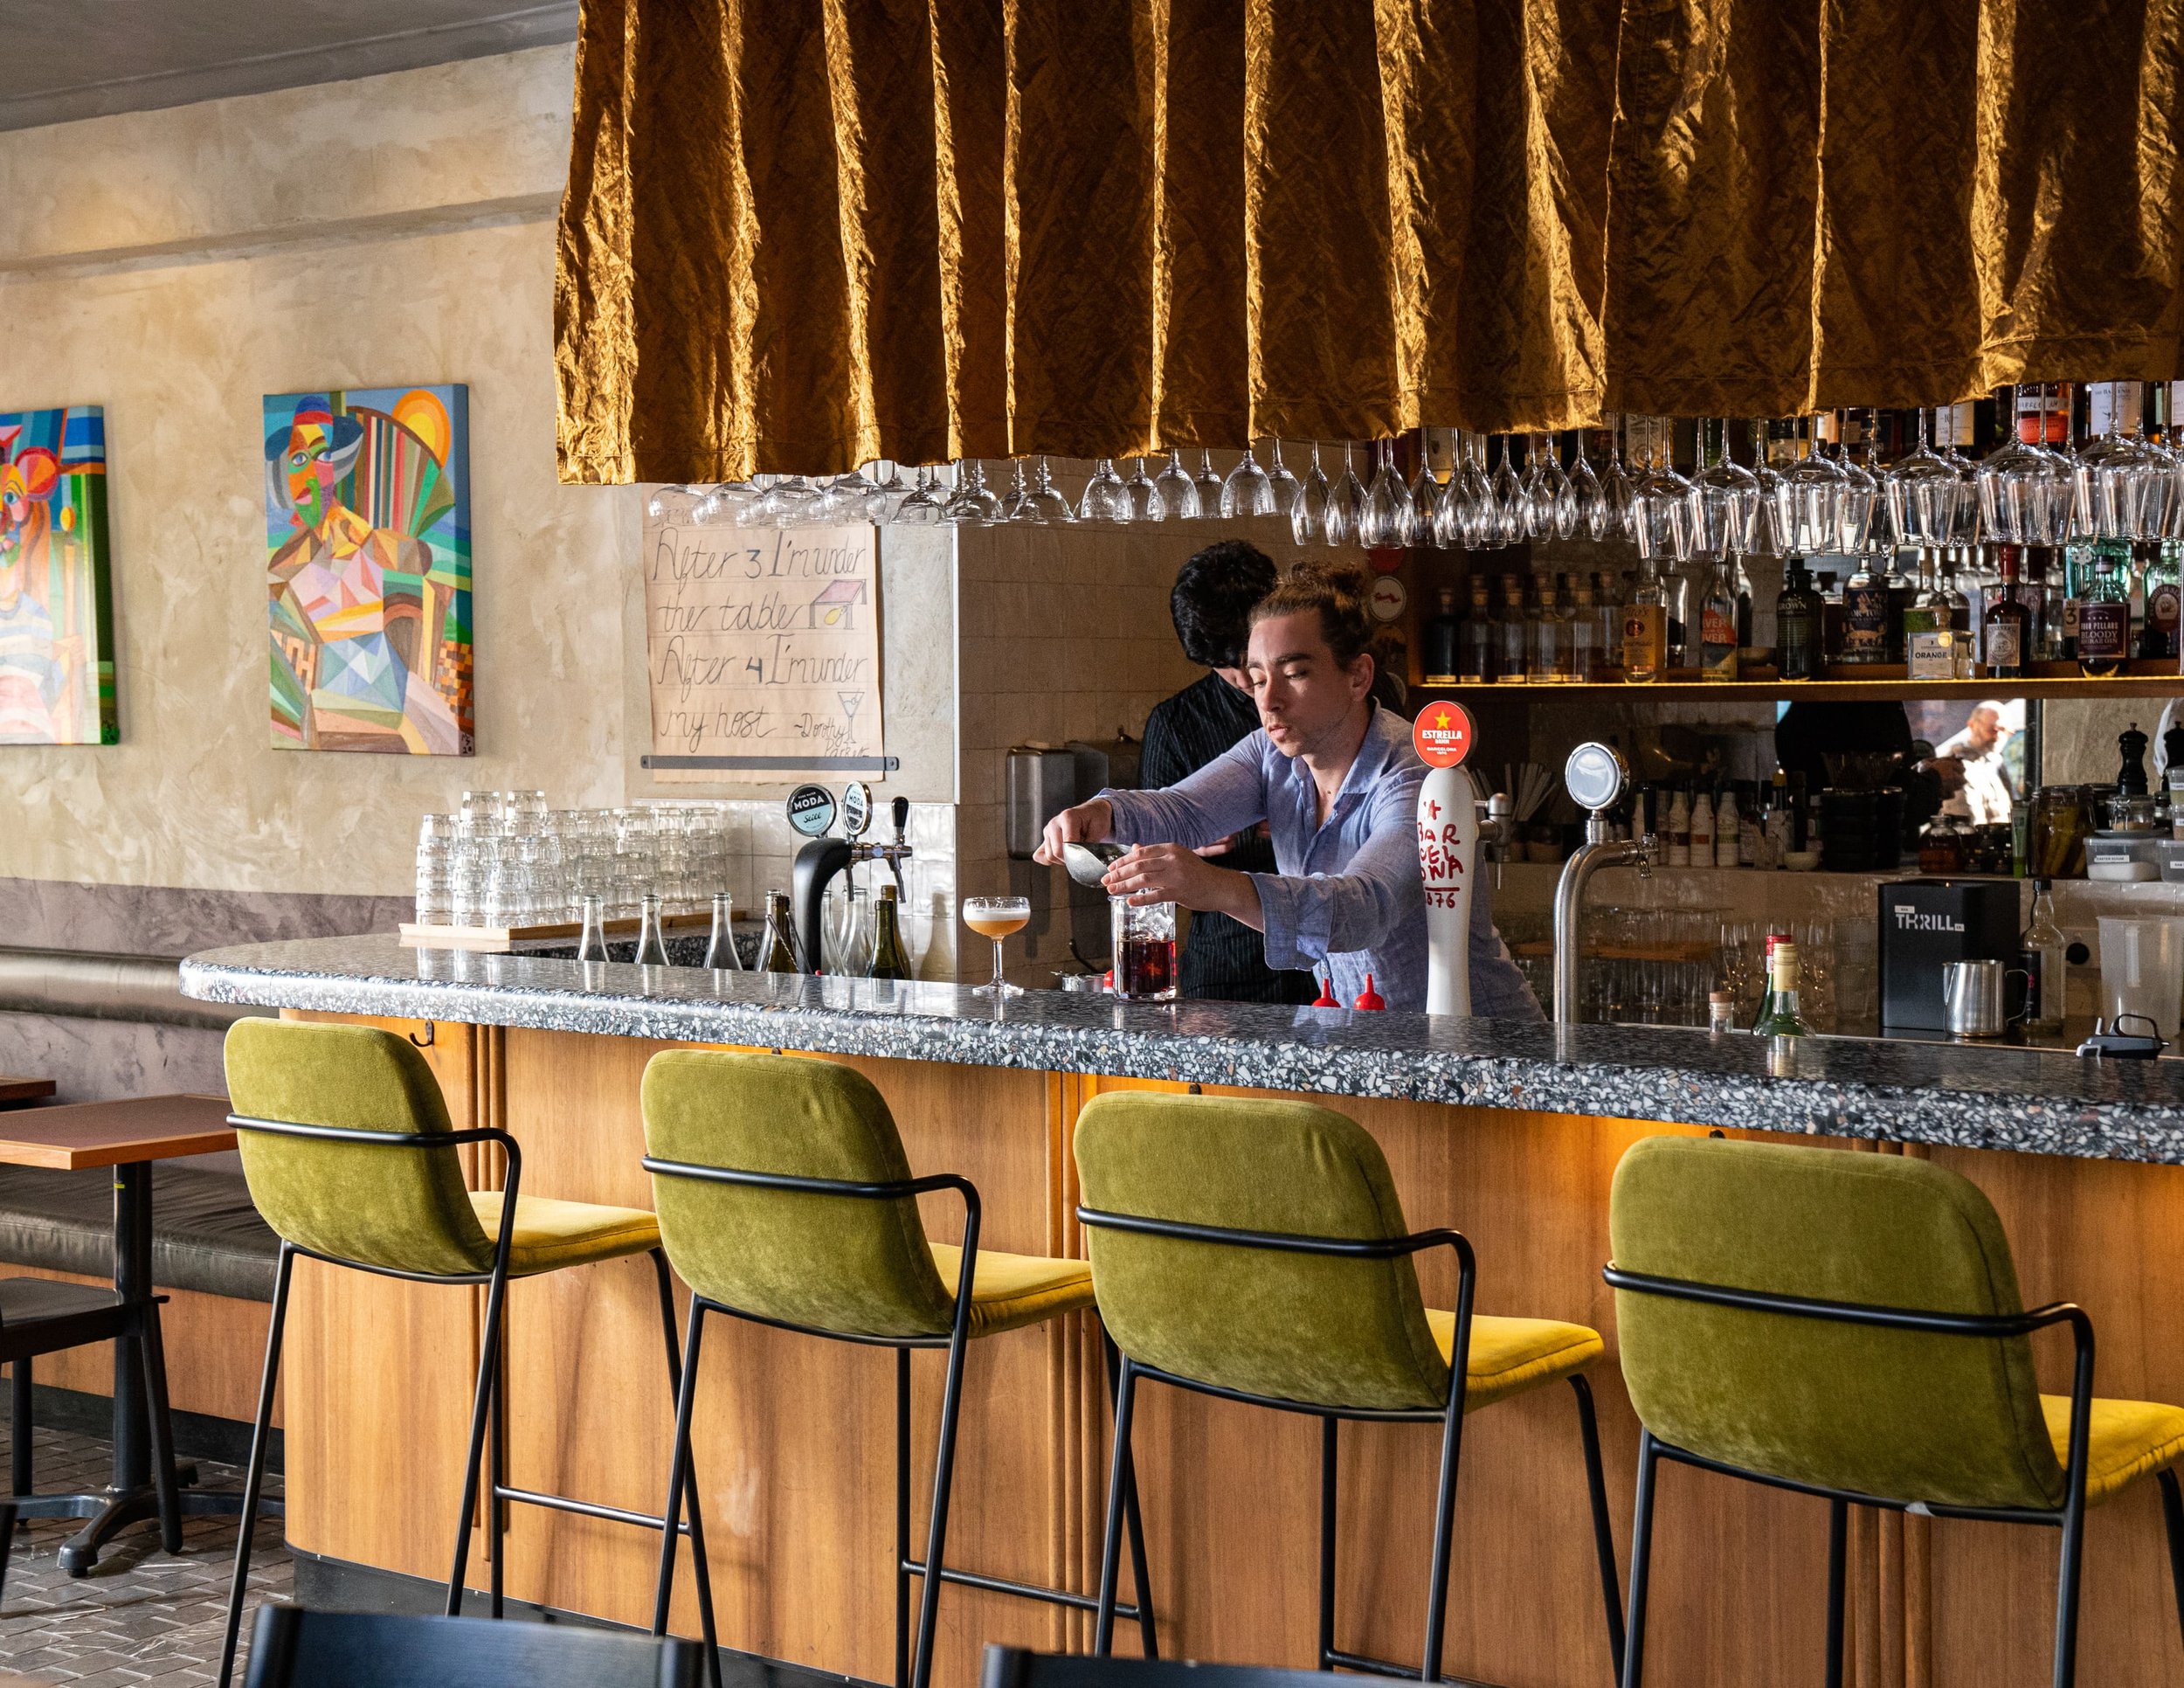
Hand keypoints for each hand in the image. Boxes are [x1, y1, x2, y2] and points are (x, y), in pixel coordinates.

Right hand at [1033, 798, 1113, 866]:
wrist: (1092, 812)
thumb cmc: (1096, 819)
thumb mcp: (1099, 828)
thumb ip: (1089, 843)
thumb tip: (1082, 857)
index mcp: (1067, 817)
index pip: (1067, 844)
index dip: (1077, 854)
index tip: (1086, 855)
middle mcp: (1054, 823)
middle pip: (1056, 852)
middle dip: (1070, 859)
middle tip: (1081, 855)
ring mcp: (1048, 830)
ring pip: (1050, 856)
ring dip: (1062, 859)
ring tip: (1074, 852)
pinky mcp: (1045, 838)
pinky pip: (1040, 856)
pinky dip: (1050, 860)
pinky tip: (1062, 856)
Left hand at [1101, 844, 1261, 927]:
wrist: (1219, 886)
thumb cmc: (1196, 872)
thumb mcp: (1177, 857)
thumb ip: (1155, 854)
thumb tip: (1134, 848)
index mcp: (1170, 848)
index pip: (1140, 852)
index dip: (1123, 860)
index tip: (1111, 868)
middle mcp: (1172, 859)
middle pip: (1139, 866)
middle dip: (1119, 874)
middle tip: (1106, 880)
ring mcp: (1176, 876)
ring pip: (1143, 880)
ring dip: (1124, 886)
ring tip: (1112, 890)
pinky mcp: (1179, 892)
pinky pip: (1155, 896)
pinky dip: (1141, 899)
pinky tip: (1130, 901)